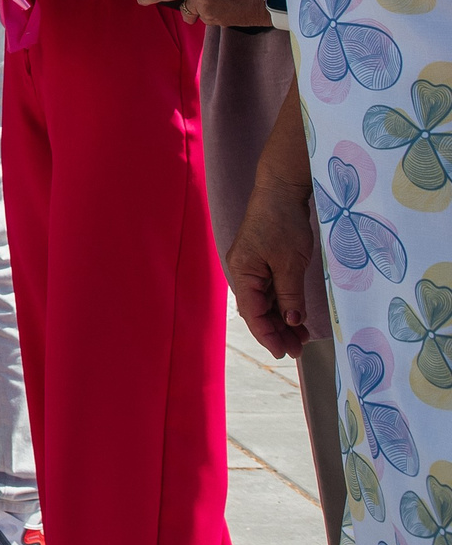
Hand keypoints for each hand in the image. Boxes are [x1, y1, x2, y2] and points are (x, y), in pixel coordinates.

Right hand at [226, 165, 317, 357]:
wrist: (280, 190)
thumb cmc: (282, 223)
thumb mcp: (290, 263)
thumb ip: (290, 295)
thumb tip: (293, 321)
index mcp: (242, 273)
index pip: (253, 314)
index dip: (269, 336)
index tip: (286, 353)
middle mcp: (242, 273)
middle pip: (257, 311)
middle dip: (277, 332)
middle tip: (300, 350)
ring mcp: (252, 267)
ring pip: (264, 303)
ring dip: (281, 320)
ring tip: (302, 338)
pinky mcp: (262, 262)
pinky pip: (270, 291)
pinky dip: (283, 305)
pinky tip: (296, 316)